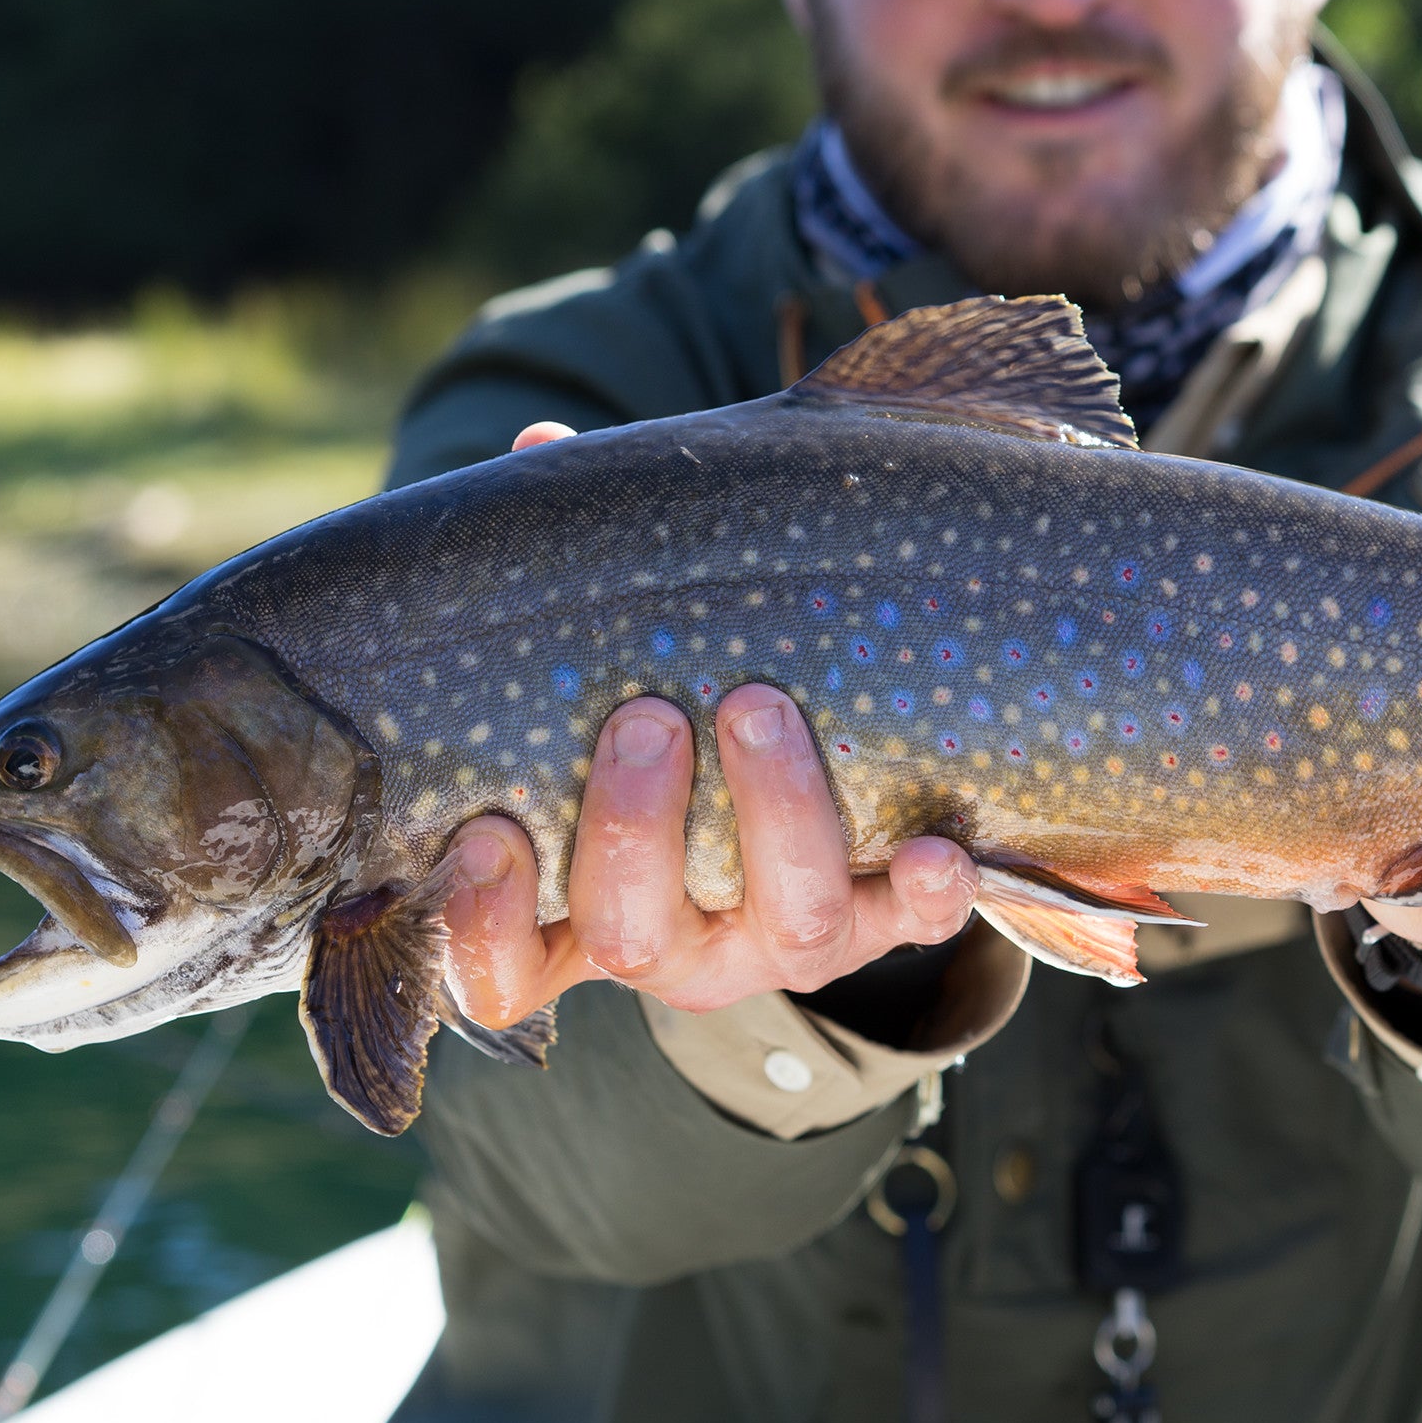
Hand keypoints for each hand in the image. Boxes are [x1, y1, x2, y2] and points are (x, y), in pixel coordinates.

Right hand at [437, 422, 978, 1026]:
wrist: (814, 792)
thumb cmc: (669, 721)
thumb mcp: (608, 669)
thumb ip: (570, 586)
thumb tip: (540, 452)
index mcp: (573, 912)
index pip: (498, 970)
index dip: (482, 921)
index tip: (486, 831)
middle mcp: (675, 948)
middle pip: (633, 934)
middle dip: (633, 829)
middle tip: (645, 717)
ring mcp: (779, 943)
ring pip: (782, 924)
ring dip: (773, 816)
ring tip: (757, 702)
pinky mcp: (881, 923)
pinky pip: (912, 928)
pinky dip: (928, 892)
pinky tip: (938, 845)